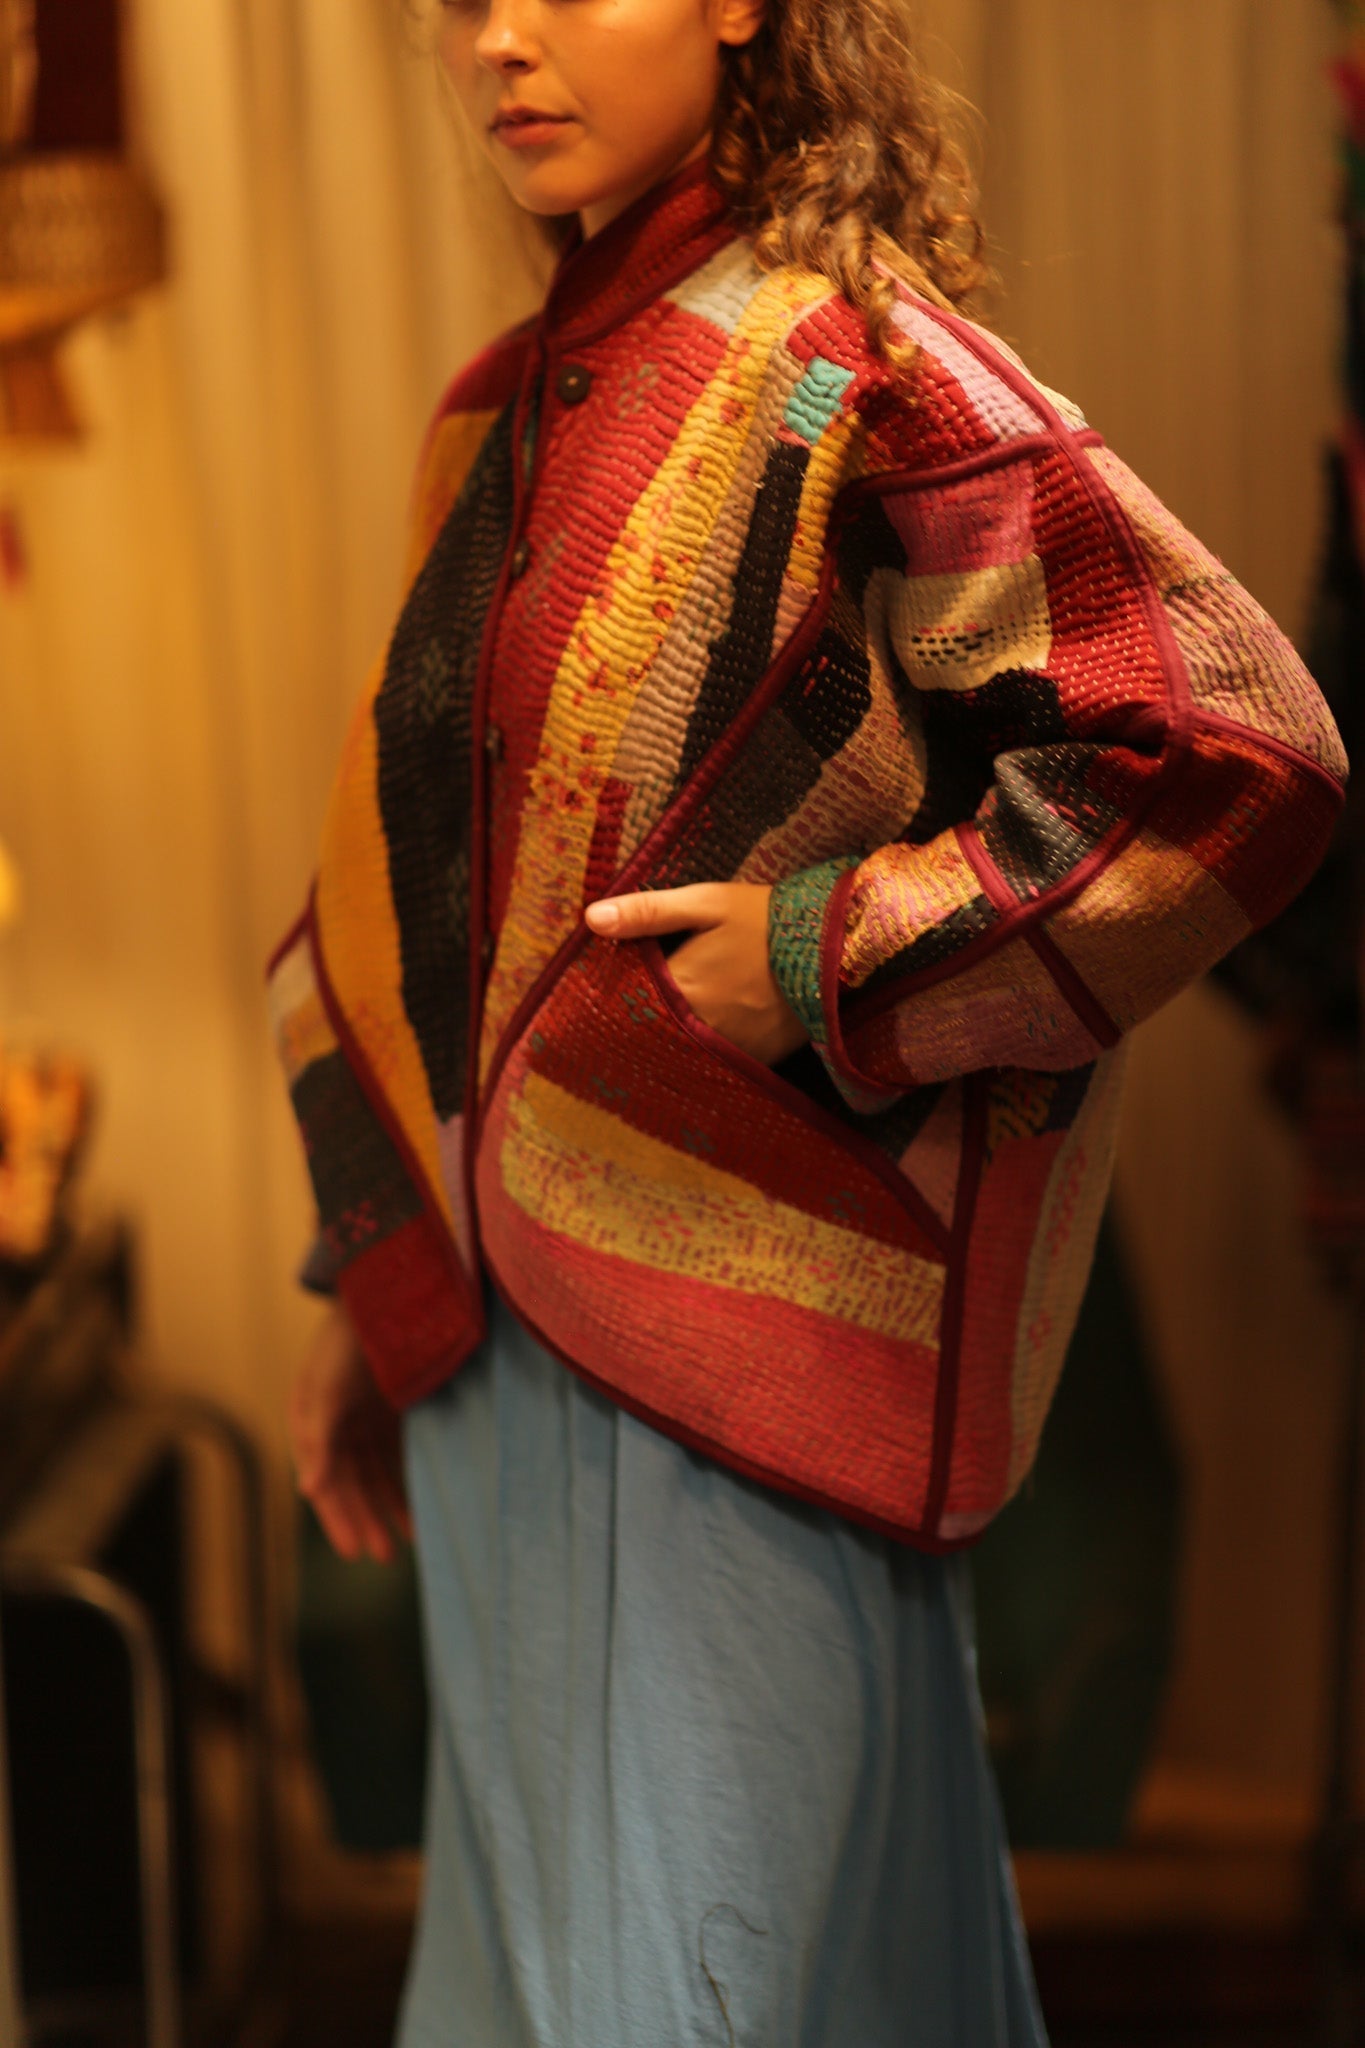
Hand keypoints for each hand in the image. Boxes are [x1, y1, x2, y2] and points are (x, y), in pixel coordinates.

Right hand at [288, 1300, 412, 1563]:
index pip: (326, 1484)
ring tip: (409, 1538)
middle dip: (366, 1520)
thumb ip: (317, 1440)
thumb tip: (307, 1490)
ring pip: (376, 1473)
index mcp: (311, 1423)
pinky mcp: (393, 1406)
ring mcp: (366, 1416)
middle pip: (352, 1485)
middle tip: (385, 1556)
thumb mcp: (326, 1389)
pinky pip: (397, 1452)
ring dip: (388, 1504)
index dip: (339, 1519)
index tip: (355, 1553)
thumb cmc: (345, 1341)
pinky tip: (420, 1499)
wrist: (381, 1293)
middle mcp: (337, 1425)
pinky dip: (405, 1477)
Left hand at [584, 882, 808, 1066]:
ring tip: (659, 1029)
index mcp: (680, 987)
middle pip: (652, 1032)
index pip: (628, 1002)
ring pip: (682, 1050)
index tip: (601, 994)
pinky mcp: (755, 1058)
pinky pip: (716, 1061)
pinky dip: (704, 1052)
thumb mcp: (707, 903)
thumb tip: (592, 917)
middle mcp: (699, 1026)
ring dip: (670, 1041)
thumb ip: (648, 912)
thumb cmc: (766, 919)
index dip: (616, 998)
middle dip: (640, 1022)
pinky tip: (700, 1039)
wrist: (837, 947)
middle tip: (624, 1016)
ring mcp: (729, 1047)